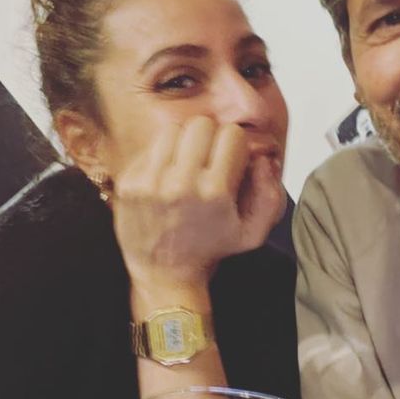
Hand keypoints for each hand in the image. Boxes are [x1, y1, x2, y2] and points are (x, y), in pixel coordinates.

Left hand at [112, 115, 284, 290]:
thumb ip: (270, 195)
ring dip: (184, 142)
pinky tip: (166, 175)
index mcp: (215, 192)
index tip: (230, 160)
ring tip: (187, 164)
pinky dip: (162, 155)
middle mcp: (181, 183)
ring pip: (174, 129)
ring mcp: (151, 181)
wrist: (164, 274)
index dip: (235, 145)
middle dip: (210, 137)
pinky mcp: (130, 182)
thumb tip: (262, 159)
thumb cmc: (209, 250)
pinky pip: (151, 147)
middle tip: (208, 158)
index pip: (231, 134)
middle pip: (202, 124)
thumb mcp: (252, 234)